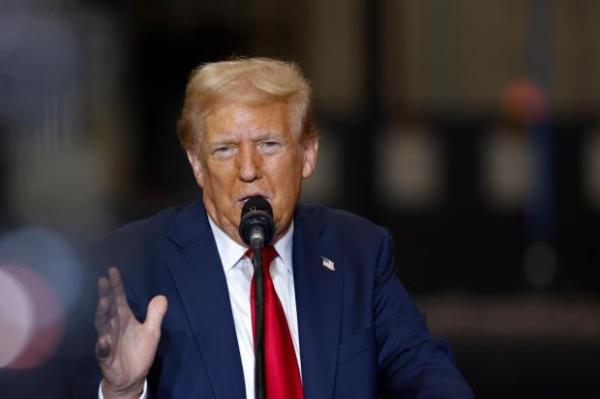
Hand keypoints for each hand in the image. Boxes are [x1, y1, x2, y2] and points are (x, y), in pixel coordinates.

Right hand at [95, 267, 167, 398]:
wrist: (131, 377)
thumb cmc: (139, 352)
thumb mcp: (152, 332)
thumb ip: (155, 315)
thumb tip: (162, 296)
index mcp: (124, 317)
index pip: (119, 298)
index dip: (116, 285)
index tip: (112, 270)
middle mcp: (113, 326)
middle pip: (108, 307)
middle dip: (105, 294)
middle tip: (103, 280)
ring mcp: (107, 340)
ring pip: (102, 325)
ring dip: (102, 314)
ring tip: (103, 302)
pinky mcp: (105, 356)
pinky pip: (103, 349)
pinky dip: (103, 344)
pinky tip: (104, 339)